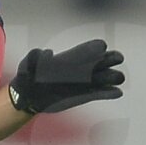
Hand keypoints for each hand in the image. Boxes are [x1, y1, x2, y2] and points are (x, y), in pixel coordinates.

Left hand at [8, 39, 124, 114]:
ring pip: (105, 77)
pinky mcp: (85, 96)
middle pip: (103, 60)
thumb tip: (48, 53)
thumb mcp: (27, 64)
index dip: (96, 47)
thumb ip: (35, 56)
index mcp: (70, 58)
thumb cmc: (28, 77)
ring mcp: (85, 83)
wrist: (30, 97)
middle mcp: (81, 69)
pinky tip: (117, 93)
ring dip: (113, 76)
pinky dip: (109, 93)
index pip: (89, 49)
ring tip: (117, 78)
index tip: (100, 48)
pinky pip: (101, 94)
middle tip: (117, 58)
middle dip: (112, 58)